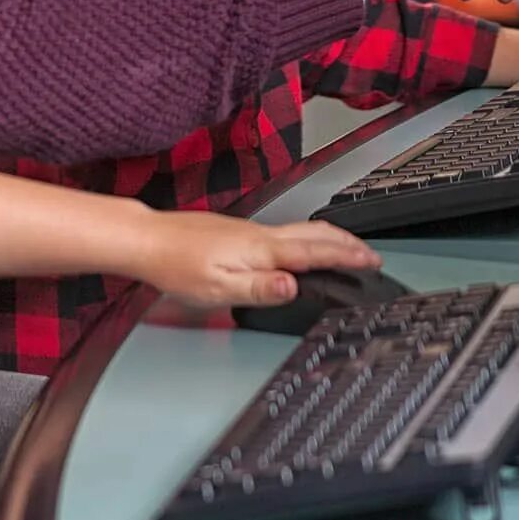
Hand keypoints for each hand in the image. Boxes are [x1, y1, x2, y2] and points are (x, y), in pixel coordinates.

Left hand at [135, 214, 380, 307]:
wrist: (148, 239)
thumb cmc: (176, 265)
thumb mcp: (219, 289)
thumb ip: (260, 290)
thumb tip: (293, 288)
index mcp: (261, 249)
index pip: (315, 252)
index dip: (347, 256)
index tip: (371, 260)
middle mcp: (259, 234)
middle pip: (314, 234)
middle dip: (346, 243)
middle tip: (369, 254)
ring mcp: (248, 230)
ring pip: (299, 231)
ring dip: (328, 239)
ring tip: (343, 250)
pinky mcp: (237, 231)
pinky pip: (283, 232)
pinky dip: (304, 239)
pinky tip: (298, 249)